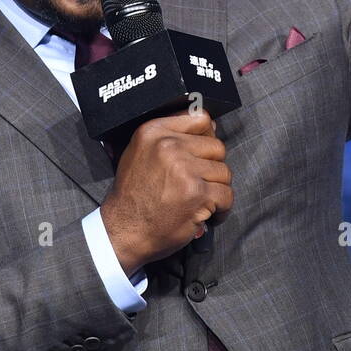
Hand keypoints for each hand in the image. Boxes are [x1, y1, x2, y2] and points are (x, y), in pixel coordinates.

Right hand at [98, 110, 232, 272]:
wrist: (123, 231)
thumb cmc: (134, 195)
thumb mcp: (140, 153)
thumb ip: (171, 137)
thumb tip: (212, 127)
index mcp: (154, 131)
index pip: (201, 119)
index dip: (208, 138)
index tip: (203, 155)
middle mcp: (168, 146)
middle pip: (217, 147)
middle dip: (213, 169)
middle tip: (199, 185)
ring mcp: (184, 169)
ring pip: (224, 172)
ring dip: (217, 190)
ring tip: (201, 201)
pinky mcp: (196, 193)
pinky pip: (227, 195)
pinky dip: (222, 209)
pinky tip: (207, 215)